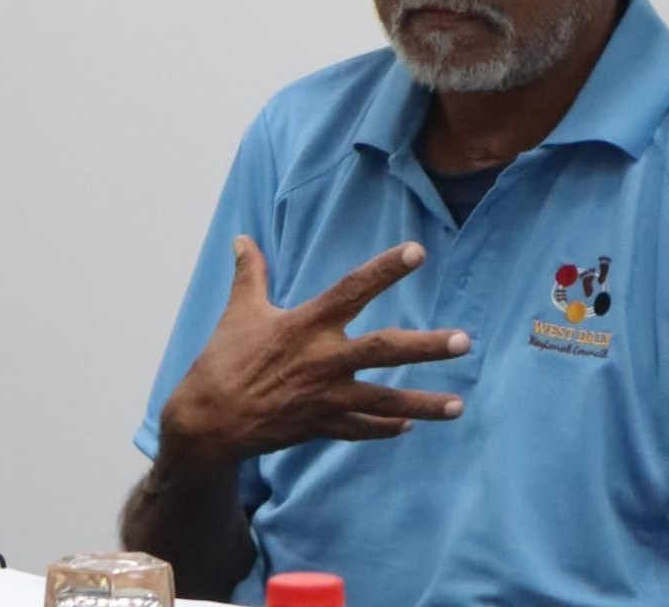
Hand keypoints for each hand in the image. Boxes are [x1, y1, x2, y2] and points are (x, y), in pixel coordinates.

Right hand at [160, 236, 469, 461]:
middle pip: (383, 350)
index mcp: (306, 324)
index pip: (353, 288)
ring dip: (422, 404)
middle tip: (463, 341)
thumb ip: (251, 273)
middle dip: (426, 347)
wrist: (205, 423)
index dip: (385, 269)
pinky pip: (359, 430)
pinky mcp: (319, 426)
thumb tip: (241, 238)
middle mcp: (323, 359)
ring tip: (457, 406)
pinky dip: (384, 428)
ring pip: (383, 400)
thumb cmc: (223, 360)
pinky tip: (409, 426)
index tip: (417, 251)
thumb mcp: (239, 311)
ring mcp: (324, 397)